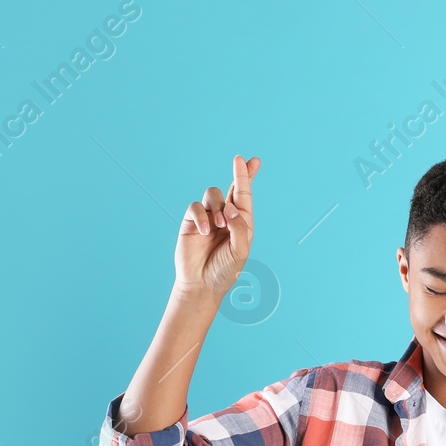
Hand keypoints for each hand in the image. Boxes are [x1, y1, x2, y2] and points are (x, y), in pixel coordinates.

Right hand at [176, 154, 259, 295]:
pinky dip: (202, 216)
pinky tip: (205, 231)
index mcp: (241, 223)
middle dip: (239, 174)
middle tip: (240, 160)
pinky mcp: (191, 222)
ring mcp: (208, 218)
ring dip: (219, 206)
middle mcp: (225, 217)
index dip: (247, 176)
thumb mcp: (240, 250)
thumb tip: (230, 207)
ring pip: (213, 194)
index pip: (244, 196)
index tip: (253, 160)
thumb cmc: (224, 271)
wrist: (202, 285)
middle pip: (230, 188)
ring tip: (221, 225)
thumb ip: (239, 227)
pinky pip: (196, 207)